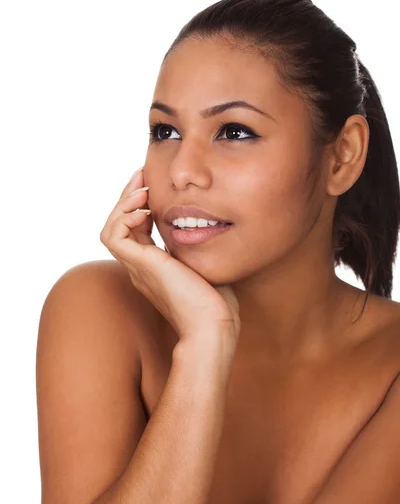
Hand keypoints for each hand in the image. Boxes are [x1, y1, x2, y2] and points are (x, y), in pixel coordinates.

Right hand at [100, 167, 240, 348]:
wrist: (211, 326)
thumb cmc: (216, 303)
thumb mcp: (205, 265)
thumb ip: (197, 247)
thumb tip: (204, 226)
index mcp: (154, 268)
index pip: (137, 230)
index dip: (141, 207)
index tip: (153, 186)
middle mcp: (140, 267)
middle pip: (120, 225)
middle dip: (129, 197)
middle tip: (142, 177)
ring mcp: (136, 267)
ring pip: (111, 228)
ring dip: (123, 204)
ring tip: (142, 190)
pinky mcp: (139, 264)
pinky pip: (114, 235)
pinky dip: (124, 217)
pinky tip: (144, 210)